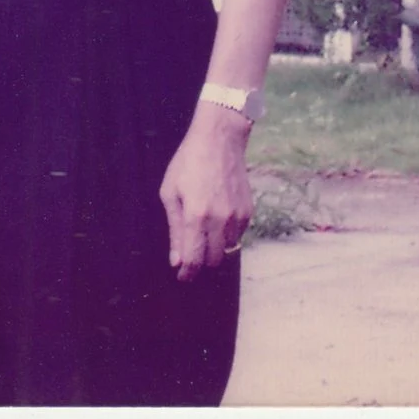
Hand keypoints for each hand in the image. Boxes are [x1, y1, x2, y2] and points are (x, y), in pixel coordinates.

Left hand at [160, 107, 254, 280]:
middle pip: (214, 261)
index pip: (194, 259)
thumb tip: (177, 260)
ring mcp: (237, 216)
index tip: (182, 277)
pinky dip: (227, 236)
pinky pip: (238, 236)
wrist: (219, 140)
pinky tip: (217, 220)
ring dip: (216, 249)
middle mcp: (219, 220)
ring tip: (204, 234)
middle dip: (201, 263)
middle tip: (191, 255)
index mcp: (196, 216)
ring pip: (228, 250)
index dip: (187, 274)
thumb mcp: (170, 193)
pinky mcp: (248, 211)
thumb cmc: (188, 163)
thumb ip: (175, 229)